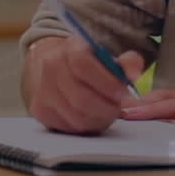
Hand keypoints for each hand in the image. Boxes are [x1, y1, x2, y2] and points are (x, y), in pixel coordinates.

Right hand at [23, 35, 145, 134]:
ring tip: (108, 112)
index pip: (83, 65)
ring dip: (98, 119)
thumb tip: (134, 73)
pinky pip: (68, 127)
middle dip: (107, 108)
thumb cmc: (87, 62)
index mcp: (70, 48)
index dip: (106, 82)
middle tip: (119, 107)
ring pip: (76, 117)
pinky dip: (86, 126)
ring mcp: (43, 91)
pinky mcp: (40, 110)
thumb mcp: (106, 56)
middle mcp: (51, 68)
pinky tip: (93, 117)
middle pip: (80, 98)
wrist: (51, 64)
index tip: (123, 92)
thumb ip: (126, 62)